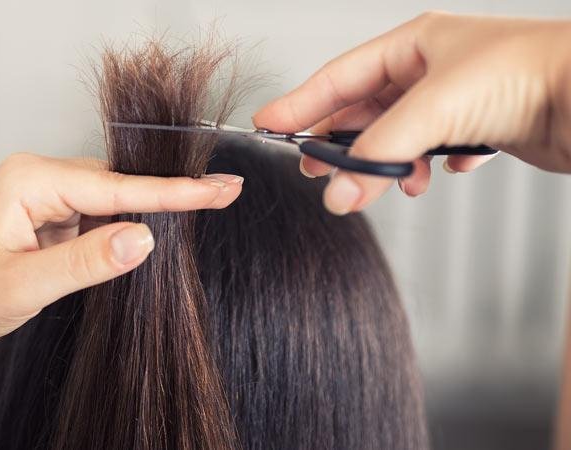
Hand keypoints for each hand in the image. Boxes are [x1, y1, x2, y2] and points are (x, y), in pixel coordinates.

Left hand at [0, 153, 241, 441]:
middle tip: (225, 194)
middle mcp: (39, 180)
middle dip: (170, 196)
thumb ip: (87, 260)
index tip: (219, 188)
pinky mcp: (47, 219)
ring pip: (111, 201)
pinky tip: (143, 239)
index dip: (174, 192)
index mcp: (31, 181)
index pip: (117, 187)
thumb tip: (144, 238)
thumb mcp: (25, 284)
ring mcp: (43, 199)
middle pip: (119, 185)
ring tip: (199, 211)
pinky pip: (96, 217)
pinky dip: (120, 231)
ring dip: (145, 215)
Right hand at [254, 12, 570, 213]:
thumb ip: (379, 153)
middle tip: (320, 170)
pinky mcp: (478, 128)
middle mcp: (431, 71)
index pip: (340, 76)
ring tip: (390, 184)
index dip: (301, 102)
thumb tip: (338, 192)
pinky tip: (440, 172)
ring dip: (390, 165)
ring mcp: (455, 100)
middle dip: (344, 144)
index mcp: (414, 46)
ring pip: (399, 137)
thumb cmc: (527, 74)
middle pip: (366, 112)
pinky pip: (436, 152)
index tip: (269, 124)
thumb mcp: (434, 108)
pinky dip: (429, 168)